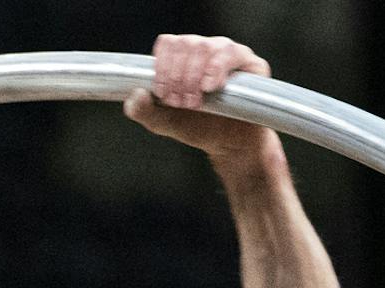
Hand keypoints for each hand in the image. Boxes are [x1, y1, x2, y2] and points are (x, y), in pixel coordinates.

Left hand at [123, 34, 277, 161]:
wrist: (230, 146)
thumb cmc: (200, 128)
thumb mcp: (166, 123)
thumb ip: (144, 111)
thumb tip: (135, 94)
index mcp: (184, 57)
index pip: (168, 44)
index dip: (162, 66)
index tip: (162, 93)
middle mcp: (205, 49)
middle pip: (184, 44)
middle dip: (177, 76)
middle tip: (180, 103)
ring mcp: (227, 53)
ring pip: (204, 46)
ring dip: (193, 76)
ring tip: (195, 102)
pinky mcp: (249, 63)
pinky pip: (230, 53)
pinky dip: (215, 69)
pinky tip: (210, 88)